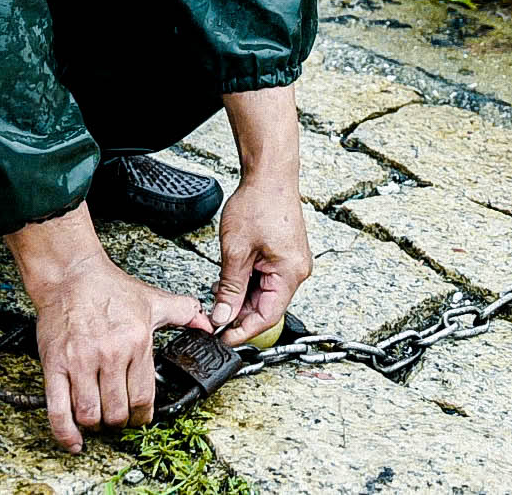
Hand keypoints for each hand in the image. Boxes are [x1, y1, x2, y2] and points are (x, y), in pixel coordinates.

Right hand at [8, 205, 211, 450]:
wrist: (71, 274)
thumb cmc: (109, 288)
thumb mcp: (153, 299)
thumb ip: (183, 312)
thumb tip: (206, 325)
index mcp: (136, 342)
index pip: (144, 397)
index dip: (144, 416)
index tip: (142, 417)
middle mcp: (109, 355)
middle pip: (117, 411)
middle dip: (121, 421)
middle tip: (120, 417)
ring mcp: (79, 362)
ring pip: (91, 415)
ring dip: (97, 425)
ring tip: (100, 419)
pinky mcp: (55, 366)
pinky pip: (58, 410)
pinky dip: (66, 434)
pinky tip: (75, 442)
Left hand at [211, 172, 312, 345]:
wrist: (270, 174)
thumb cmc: (259, 203)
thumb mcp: (236, 252)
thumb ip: (229, 289)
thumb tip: (223, 316)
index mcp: (290, 273)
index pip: (267, 317)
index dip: (243, 331)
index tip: (223, 338)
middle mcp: (297, 271)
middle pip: (266, 307)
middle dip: (239, 312)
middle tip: (214, 313)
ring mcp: (293, 263)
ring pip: (265, 294)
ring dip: (242, 296)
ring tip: (219, 291)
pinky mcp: (286, 255)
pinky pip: (267, 279)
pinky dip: (248, 283)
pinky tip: (231, 278)